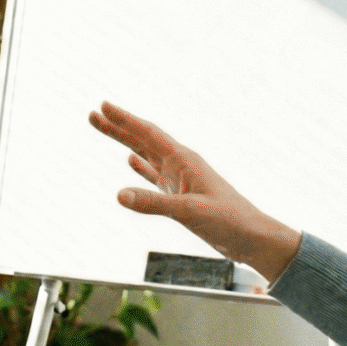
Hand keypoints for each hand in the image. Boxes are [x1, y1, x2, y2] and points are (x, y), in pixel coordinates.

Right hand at [88, 101, 301, 282]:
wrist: (253, 239)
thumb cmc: (230, 221)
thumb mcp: (189, 211)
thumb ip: (154, 203)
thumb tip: (119, 194)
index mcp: (184, 160)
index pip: (149, 133)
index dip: (125, 119)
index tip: (104, 106)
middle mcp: (181, 165)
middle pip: (143, 140)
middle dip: (118, 127)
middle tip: (93, 114)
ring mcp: (180, 179)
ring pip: (146, 155)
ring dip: (124, 143)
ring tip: (105, 130)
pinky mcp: (180, 196)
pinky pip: (154, 176)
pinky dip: (140, 168)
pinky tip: (131, 163)